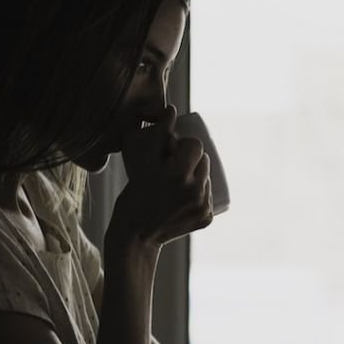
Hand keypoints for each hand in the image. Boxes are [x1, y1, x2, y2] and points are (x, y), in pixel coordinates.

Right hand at [109, 105, 212, 249]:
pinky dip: (198, 194)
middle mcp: (196, 191)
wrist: (135, 234)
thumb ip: (156, 134)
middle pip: (204, 161)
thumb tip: (172, 110)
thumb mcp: (141, 162)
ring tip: (177, 183)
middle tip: (172, 168)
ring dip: (196, 176)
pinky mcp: (207, 218)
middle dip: (190, 160)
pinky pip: (208, 196)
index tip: (170, 153)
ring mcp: (203, 206)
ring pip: (207, 178)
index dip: (183, 146)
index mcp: (179, 174)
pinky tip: (183, 199)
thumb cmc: (134, 193)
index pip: (195, 145)